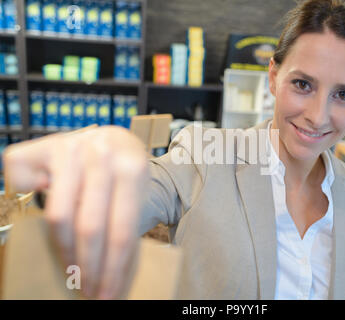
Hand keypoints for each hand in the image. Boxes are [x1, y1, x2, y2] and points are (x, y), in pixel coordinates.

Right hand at [3, 126, 149, 298]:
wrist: (115, 141)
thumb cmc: (125, 175)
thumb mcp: (137, 195)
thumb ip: (126, 225)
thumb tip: (111, 277)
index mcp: (133, 167)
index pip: (121, 230)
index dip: (112, 268)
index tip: (106, 293)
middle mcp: (103, 154)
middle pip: (89, 227)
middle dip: (87, 267)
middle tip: (87, 290)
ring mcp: (73, 147)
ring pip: (59, 216)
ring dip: (63, 251)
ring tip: (71, 272)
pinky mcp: (48, 146)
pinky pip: (28, 188)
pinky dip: (31, 205)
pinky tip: (51, 224)